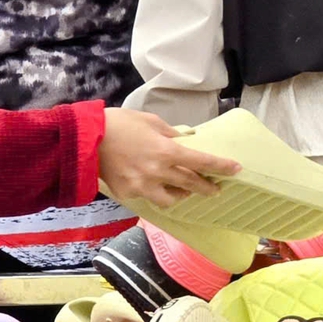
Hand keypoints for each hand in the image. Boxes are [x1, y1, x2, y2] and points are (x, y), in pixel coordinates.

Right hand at [98, 109, 242, 207]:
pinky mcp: (128, 194)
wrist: (86, 139)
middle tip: (215, 188)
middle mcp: (157, 173)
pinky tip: (155, 187)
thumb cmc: (119, 123)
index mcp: (166, 151)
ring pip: (171, 200)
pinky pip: (149, 198)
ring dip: (181, 195)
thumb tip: (186, 141)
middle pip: (191, 185)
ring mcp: (142, 187)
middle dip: (207, 187)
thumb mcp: (151, 121)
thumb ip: (171, 134)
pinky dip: (155, 193)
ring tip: (184, 190)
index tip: (236, 169)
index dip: (221, 166)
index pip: (202, 162)